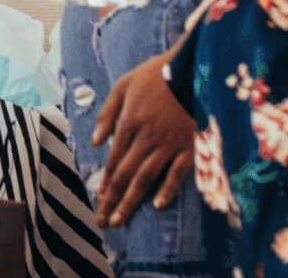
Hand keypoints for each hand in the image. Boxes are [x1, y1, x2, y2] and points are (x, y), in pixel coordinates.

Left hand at [93, 53, 194, 227]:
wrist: (192, 66)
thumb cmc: (157, 73)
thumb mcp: (124, 84)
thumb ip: (107, 112)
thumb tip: (95, 142)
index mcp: (129, 122)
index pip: (113, 159)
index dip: (105, 182)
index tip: (98, 200)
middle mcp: (146, 137)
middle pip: (125, 174)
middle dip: (112, 200)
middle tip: (103, 222)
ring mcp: (168, 143)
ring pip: (145, 178)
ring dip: (131, 201)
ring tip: (120, 220)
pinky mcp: (189, 145)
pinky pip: (177, 172)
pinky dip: (167, 189)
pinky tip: (158, 205)